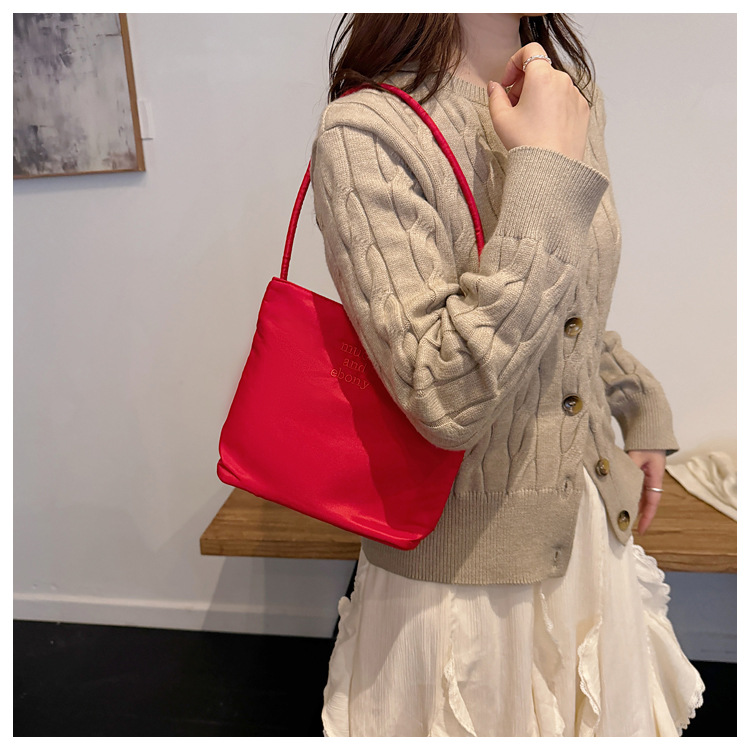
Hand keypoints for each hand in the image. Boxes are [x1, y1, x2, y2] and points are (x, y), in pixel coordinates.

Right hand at [487, 42, 589, 161]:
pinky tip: (545, 127)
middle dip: (524, 84)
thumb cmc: (526, 143)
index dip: (514, 63)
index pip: (530, 51)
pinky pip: (566, 100)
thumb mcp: (500, 119)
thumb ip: (495, 96)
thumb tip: (495, 86)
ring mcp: (575, 95)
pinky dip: (554, 106)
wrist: (551, 168)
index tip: (507, 83)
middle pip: (540, 71)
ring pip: (554, 86)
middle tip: (513, 107)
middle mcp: (562, 80)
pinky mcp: (583, 110)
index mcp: (542, 76)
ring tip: (529, 120)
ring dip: (540, 95)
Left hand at [626, 449, 666, 534]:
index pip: (652, 503)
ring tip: (620, 517)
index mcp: (655, 479)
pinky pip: (634, 488)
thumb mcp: (637, 455)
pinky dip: (627, 495)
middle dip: (637, 515)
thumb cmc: (647, 443)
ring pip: (638, 496)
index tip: (640, 530)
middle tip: (625, 527)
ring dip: (631, 505)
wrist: (650, 431)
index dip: (647, 518)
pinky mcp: (638, 473)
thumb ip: (629, 468)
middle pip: (645, 503)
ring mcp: (645, 477)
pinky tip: (618, 500)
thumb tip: (618, 480)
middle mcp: (651, 481)